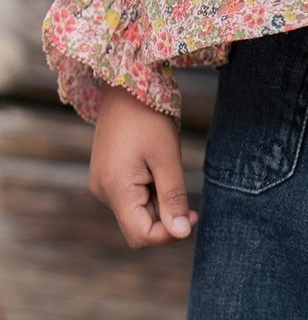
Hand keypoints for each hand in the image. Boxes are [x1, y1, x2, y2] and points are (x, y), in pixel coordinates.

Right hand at [89, 85, 199, 248]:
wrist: (125, 83)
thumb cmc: (148, 116)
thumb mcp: (167, 159)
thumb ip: (173, 199)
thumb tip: (182, 234)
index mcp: (115, 188)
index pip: (142, 236)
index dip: (169, 235)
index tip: (192, 215)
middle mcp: (103, 191)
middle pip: (140, 228)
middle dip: (166, 218)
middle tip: (183, 191)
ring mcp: (103, 185)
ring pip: (138, 215)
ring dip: (160, 204)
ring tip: (166, 172)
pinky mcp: (108, 178)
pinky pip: (133, 200)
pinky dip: (151, 194)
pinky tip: (157, 170)